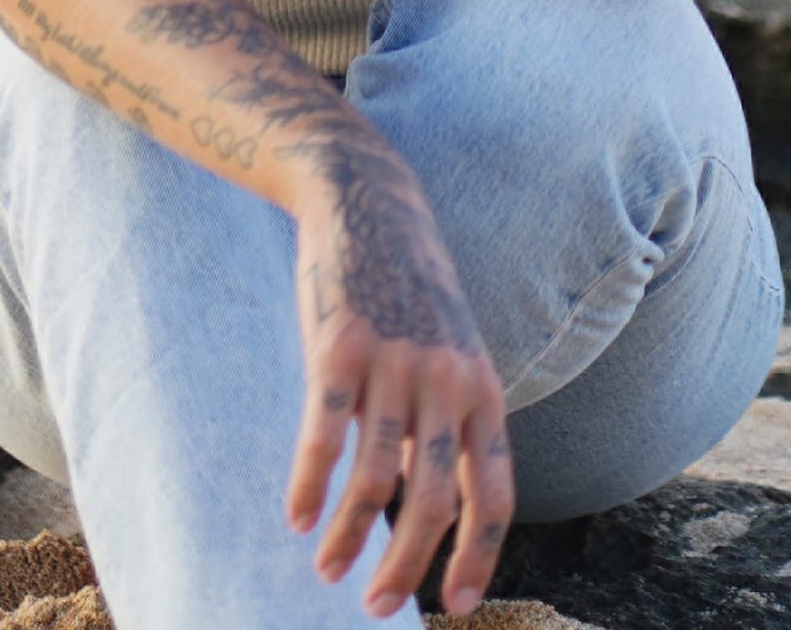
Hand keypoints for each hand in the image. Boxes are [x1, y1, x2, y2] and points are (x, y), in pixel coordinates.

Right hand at [287, 152, 515, 620]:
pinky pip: (323, 435)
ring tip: (325, 568)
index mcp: (483, 391)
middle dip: (404, 565)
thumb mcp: (449, 348)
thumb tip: (428, 497)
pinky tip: (295, 515)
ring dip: (346, 535)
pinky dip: (309, 484)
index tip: (453, 605)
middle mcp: (447, 383)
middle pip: (432, 501)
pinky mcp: (339, 346)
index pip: (494, 497)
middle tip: (374, 605)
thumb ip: (447, 415)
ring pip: (374, 478)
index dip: (477, 558)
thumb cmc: (405, 285)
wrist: (364, 202)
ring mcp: (393, 363)